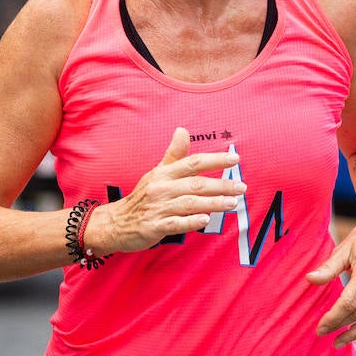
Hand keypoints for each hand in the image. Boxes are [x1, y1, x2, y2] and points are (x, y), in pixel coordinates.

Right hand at [89, 128, 243, 253]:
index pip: (193, 162)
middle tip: (241, 187)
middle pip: (195, 183)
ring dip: (212, 203)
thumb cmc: (143, 197)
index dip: (215, 159)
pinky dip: (190, 221)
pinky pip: (175, 223)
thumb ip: (174, 154)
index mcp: (164, 173)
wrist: (114, 223)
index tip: (235, 159)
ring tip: (232, 203)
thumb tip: (183, 130)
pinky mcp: (154, 226)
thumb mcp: (156, 173)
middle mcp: (161, 188)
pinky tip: (205, 220)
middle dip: (221, 184)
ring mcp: (157, 207)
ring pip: (189, 203)